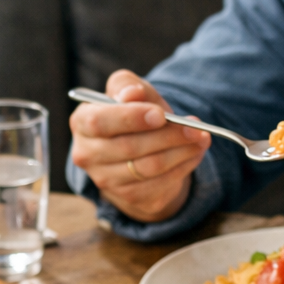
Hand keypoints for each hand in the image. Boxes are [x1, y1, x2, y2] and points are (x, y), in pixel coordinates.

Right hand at [69, 69, 210, 222]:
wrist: (136, 152)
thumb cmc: (132, 115)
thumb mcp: (129, 92)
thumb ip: (127, 86)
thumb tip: (133, 93)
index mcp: (82, 123)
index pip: (99, 122)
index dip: (131, 118)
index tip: (160, 115)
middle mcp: (87, 155)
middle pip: (129, 148)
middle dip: (167, 136)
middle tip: (195, 127)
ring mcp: (106, 181)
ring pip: (147, 168)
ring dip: (180, 152)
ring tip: (201, 138)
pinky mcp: (128, 197)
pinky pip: (159, 184)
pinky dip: (182, 168)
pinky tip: (194, 154)